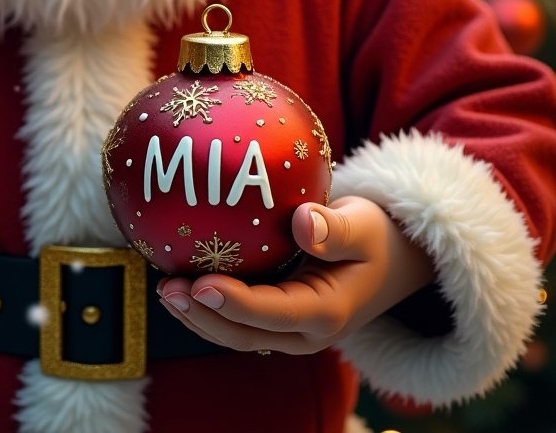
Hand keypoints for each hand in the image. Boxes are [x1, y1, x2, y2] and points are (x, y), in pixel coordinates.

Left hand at [156, 196, 433, 354]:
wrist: (393, 258)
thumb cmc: (376, 233)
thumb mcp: (364, 224)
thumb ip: (335, 227)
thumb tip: (303, 222)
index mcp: (326, 313)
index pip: (271, 313)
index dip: (233, 303)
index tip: (199, 283)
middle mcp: (306, 332)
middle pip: (246, 335)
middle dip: (203, 317)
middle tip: (167, 288)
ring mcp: (291, 330)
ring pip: (238, 334)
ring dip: (198, 317)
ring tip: (163, 288)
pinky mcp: (279, 318)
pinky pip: (240, 320)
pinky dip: (208, 306)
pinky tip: (180, 279)